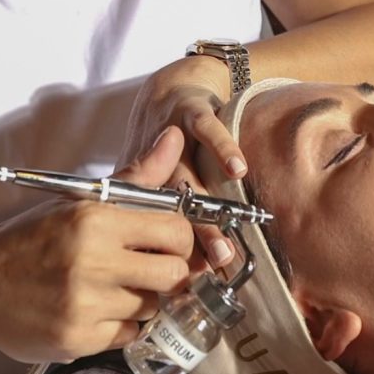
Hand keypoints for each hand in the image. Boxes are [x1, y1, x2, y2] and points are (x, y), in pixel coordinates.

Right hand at [0, 127, 193, 364]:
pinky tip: (97, 308)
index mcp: (95, 220)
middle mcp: (92, 262)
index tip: (165, 240)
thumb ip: (137, 176)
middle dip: (168, 270)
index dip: (179, 237)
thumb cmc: (34, 237)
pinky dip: (120, 324)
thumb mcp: (81, 200)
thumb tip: (175, 137)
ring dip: (141, 297)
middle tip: (147, 266)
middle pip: (173, 274)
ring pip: (153, 307)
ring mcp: (85, 305)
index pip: (175, 231)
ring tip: (113, 285)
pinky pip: (129, 334)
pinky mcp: (78, 340)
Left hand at [120, 56, 248, 268]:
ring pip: (186, 179)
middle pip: (162, 212)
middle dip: (182, 248)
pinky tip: (237, 169)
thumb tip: (171, 276)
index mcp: (135, 185)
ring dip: (204, 216)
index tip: (177, 288)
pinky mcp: (190, 110)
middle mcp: (147, 164)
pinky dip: (222, 147)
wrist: (171, 85)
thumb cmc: (166, 144)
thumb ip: (163, 222)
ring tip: (221, 249)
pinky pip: (206, 129)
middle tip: (200, 279)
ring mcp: (168, 137)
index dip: (158, 256)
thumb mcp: (156, 181)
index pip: (142, 226)